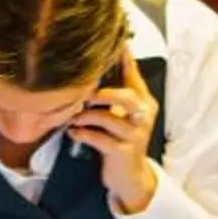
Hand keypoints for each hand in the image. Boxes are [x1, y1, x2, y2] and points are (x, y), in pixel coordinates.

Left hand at [72, 45, 160, 214]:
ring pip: (108, 118)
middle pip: (125, 96)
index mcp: (144, 102)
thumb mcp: (123, 115)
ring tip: (73, 117)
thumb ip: (115, 94)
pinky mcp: (123, 152)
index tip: (116, 42)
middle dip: (102, 93)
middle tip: (84, 95)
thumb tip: (94, 67)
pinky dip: (83, 134)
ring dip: (86, 116)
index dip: (125, 59)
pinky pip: (99, 139)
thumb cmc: (121, 139)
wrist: (130, 177)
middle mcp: (143, 116)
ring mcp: (135, 135)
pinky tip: (73, 133)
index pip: (134, 76)